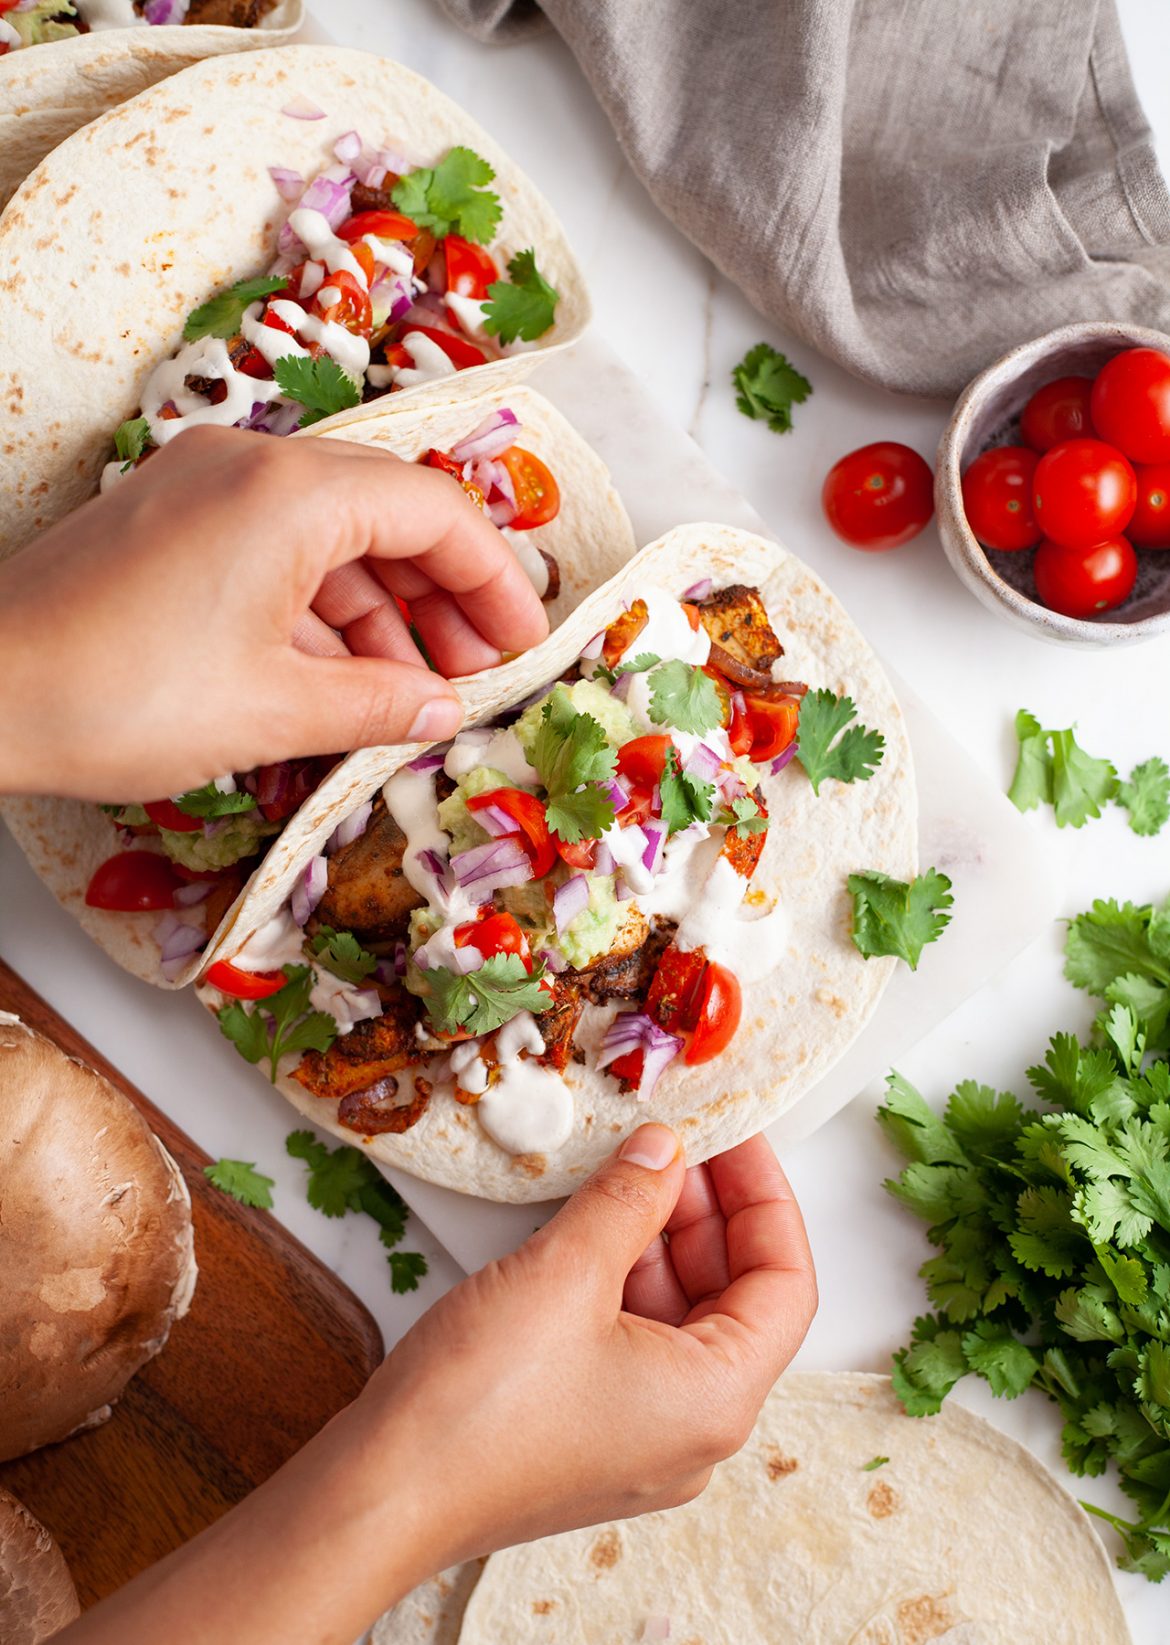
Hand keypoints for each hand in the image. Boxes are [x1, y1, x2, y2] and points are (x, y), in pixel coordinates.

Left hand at [0, 425, 548, 801]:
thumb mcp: (277, 709)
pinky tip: (340, 674)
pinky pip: (275, 547)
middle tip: (479, 669)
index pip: (437, 512)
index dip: (496, 582)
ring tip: (412, 689)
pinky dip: (320, 606)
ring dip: (383, 608)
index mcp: (292, 493)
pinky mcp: (169, 521)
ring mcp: (204, 487)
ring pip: (332, 532)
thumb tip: (443, 708)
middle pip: (390, 511)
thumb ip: (379, 702)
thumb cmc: (122, 696)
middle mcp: (251, 466)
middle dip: (445, 593)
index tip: (526, 644)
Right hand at [367, 1124, 816, 1562]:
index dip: (765, 1197)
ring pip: (678, 1317)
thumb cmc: (477, 1409)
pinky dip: (618, 1279)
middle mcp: (692, 1431)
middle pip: (734, 1298)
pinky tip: (586, 1229)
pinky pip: (631, 1342)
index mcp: (716, 1401)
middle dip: (703, 1211)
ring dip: (655, 1240)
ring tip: (621, 1171)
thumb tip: (665, 1150)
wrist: (379, 1495)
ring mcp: (639, 1437)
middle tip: (670, 1141)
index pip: (785, 1283)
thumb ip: (629, 1198)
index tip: (736, 1138)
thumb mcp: (565, 1272)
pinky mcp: (588, 1434)